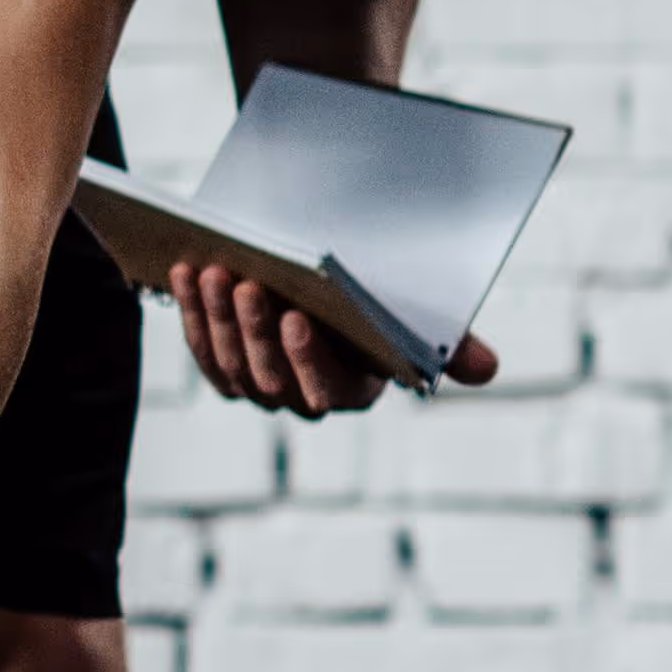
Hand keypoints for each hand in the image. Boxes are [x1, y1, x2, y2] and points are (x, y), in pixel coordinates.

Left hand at [161, 260, 495, 416]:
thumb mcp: (412, 320)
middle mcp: (301, 399)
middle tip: (247, 284)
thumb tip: (486, 368)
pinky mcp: (221, 364)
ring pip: (230, 361)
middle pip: (270, 375)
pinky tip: (185, 273)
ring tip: (215, 272)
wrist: (323, 277)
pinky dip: (190, 310)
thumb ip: (447, 344)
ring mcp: (257, 384)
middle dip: (255, 329)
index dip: (308, 357)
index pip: (329, 389)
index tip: (297, 317)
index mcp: (352, 392)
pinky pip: (200, 345)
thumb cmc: (373, 302)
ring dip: (217, 317)